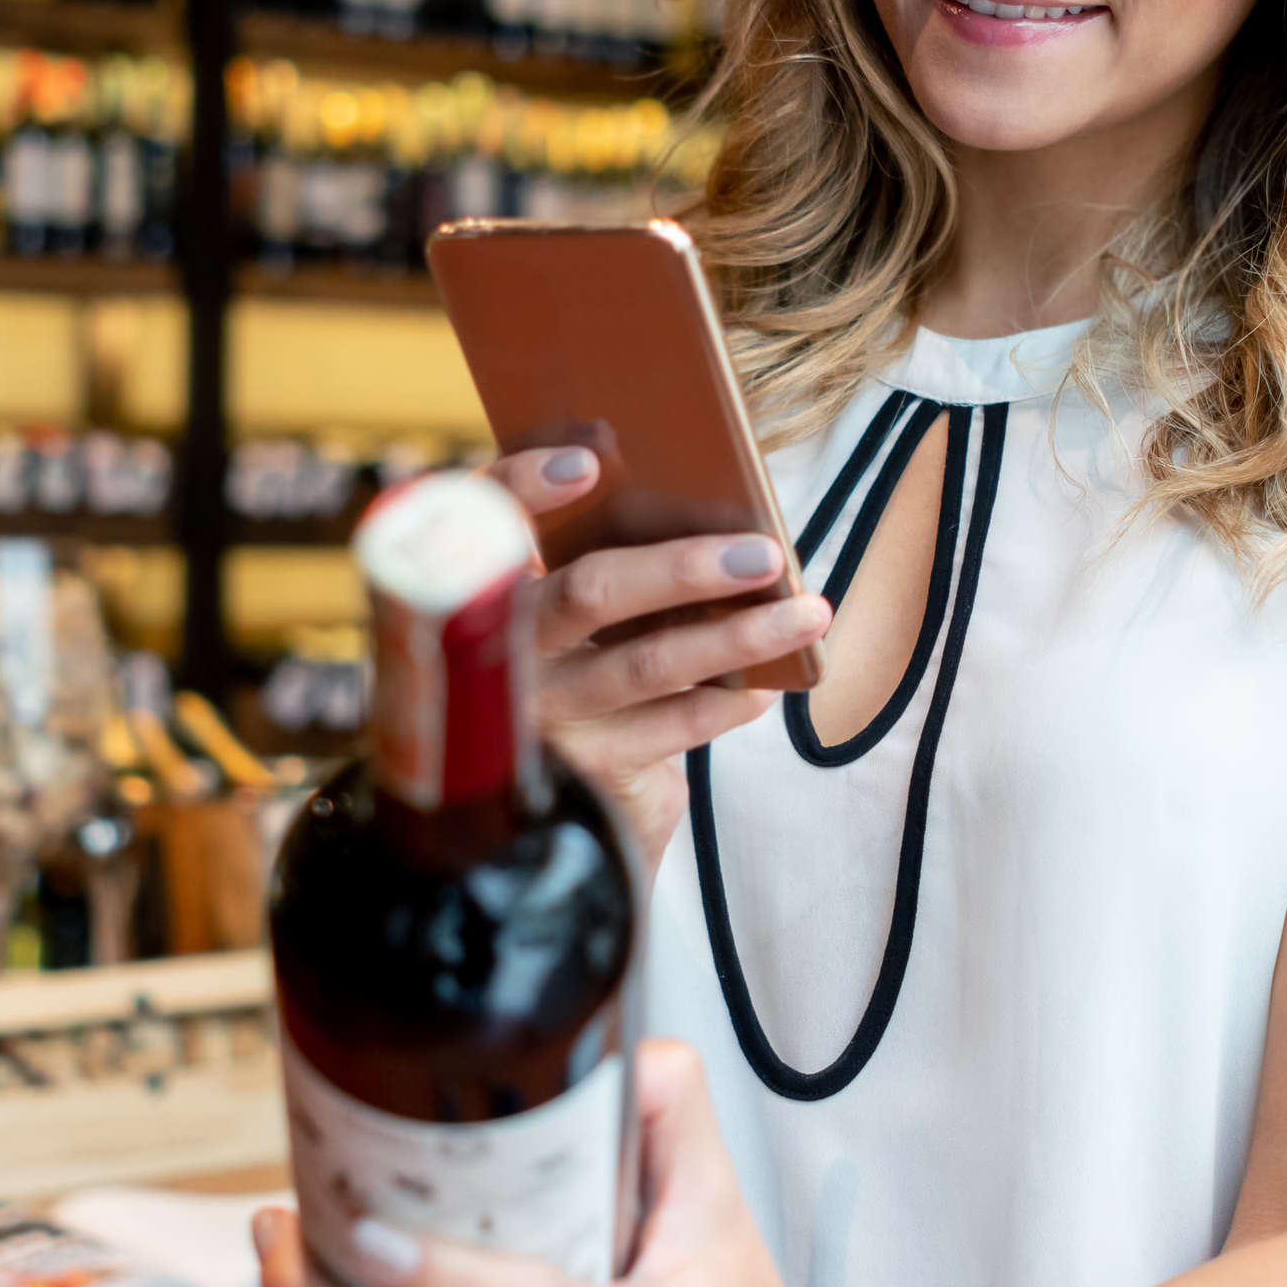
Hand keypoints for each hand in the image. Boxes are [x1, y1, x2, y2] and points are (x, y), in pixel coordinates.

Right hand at [492, 445, 830, 858]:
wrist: (527, 825)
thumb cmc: (565, 682)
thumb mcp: (554, 626)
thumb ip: (593, 568)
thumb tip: (693, 513)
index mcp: (482, 592)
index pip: (481, 517)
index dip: (524, 485)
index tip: (588, 461)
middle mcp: (497, 655)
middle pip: (591, 591)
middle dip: (685, 566)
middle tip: (765, 553)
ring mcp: (540, 717)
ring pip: (646, 663)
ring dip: (738, 636)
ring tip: (806, 615)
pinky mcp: (581, 773)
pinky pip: (672, 725)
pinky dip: (728, 699)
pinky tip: (768, 682)